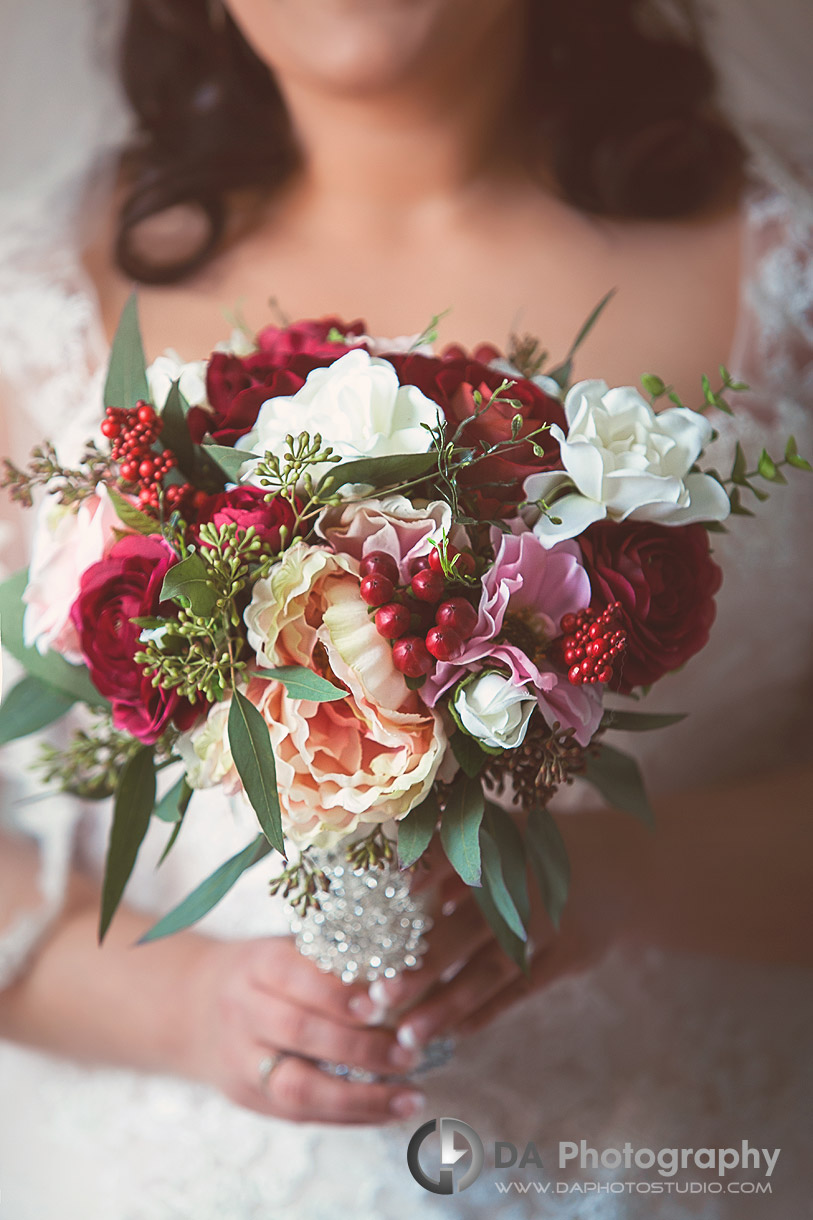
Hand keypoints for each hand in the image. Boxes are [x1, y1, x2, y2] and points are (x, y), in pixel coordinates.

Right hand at [179, 934, 426, 1123]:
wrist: (190, 1005)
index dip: (336, 993)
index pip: (293, 975)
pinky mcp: (246, 1097)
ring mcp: (239, 1060)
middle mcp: (242, 1010)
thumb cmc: (262, 971)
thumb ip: (331, 958)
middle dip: (359, 1047)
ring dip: (360, 1097)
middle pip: (297, 1033)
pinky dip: (348, 1116)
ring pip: (296, 1086)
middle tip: (408, 1053)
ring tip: (410, 1097)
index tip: (380, 1003)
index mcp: (256, 963)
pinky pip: (299, 1114)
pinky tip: (388, 1112)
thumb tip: (400, 975)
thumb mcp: (285, 946)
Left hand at [351, 842, 602, 1048]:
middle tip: (378, 998)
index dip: (416, 887)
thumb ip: (452, 852)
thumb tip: (396, 878)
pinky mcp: (571, 954)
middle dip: (422, 967)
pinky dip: (488, 1011)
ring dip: (449, 1004)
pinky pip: (522, 989)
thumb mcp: (503, 833)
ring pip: (492, 970)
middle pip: (465, 930)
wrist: (627, 867)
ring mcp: (551, 923)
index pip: (450, 865)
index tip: (375, 916)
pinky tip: (454, 1032)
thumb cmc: (540, 851)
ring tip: (409, 1035)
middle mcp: (525, 884)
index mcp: (502, 846)